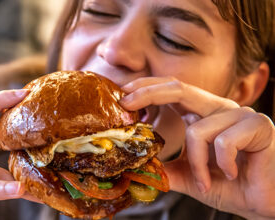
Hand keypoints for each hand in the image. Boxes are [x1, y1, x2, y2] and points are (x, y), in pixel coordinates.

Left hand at [120, 77, 274, 218]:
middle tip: (126, 104)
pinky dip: (219, 165)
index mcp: (203, 114)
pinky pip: (223, 142)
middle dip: (148, 93)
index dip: (147, 89)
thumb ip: (168, 168)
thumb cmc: (231, 186)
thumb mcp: (191, 176)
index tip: (122, 97)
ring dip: (196, 163)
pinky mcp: (258, 126)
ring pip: (197, 130)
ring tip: (205, 181)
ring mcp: (240, 114)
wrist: (264, 203)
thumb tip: (139, 165)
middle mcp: (219, 108)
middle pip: (179, 88)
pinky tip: (232, 174)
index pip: (172, 91)